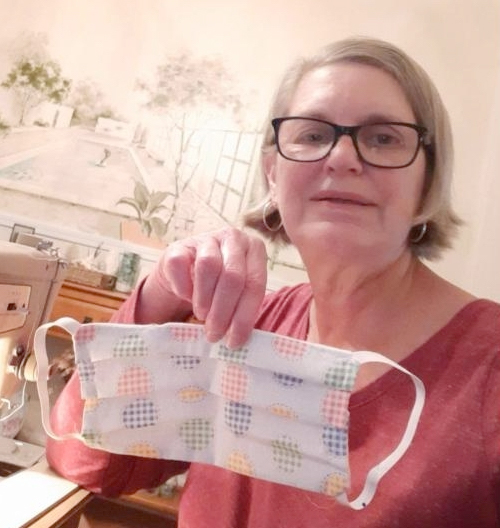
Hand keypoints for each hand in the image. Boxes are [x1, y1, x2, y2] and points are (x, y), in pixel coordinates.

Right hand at [140, 227, 267, 347]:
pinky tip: (186, 297)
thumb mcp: (239, 292)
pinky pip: (180, 265)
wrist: (186, 270)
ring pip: (208, 266)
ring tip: (202, 315)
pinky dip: (183, 287)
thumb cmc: (219, 285)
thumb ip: (242, 308)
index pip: (255, 283)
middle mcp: (233, 238)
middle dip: (223, 311)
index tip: (234, 341)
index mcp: (255, 249)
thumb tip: (237, 338)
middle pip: (233, 276)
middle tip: (214, 334)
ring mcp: (205, 238)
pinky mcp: (178, 245)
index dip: (245, 316)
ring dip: (205, 298)